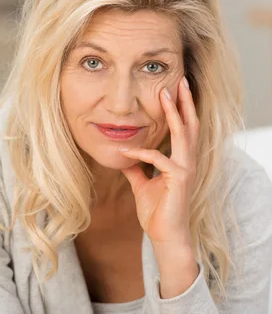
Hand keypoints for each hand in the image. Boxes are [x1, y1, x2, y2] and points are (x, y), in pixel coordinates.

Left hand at [119, 76, 198, 247]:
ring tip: (163, 94)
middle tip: (179, 79)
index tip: (174, 88)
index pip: (185, 128)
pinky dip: (140, 153)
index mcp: (181, 160)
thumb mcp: (142, 183)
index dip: (181, 108)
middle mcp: (187, 161)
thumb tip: (125, 154)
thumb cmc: (157, 210)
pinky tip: (124, 151)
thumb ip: (136, 167)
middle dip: (184, 101)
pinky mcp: (178, 180)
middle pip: (190, 124)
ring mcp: (185, 169)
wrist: (163, 234)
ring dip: (173, 113)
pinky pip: (158, 159)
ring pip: (183, 134)